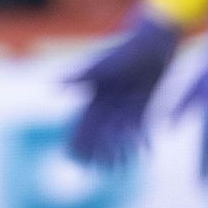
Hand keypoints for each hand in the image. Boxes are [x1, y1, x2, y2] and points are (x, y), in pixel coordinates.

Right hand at [65, 7, 180, 165]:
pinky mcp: (143, 103)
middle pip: (99, 132)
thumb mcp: (104, 64)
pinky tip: (145, 151)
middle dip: (95, 150)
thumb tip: (54, 85)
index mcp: (96, 93)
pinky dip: (139, 139)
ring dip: (117, 149)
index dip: (76, 140)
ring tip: (118, 166)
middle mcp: (110, 100)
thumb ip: (81, 76)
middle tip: (92, 170)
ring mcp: (126, 102)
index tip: (71, 157)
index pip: (82, 122)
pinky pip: (139, 126)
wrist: (154, 38)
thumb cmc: (127, 48)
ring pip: (118, 133)